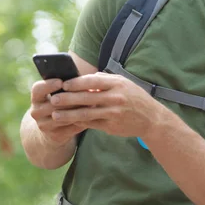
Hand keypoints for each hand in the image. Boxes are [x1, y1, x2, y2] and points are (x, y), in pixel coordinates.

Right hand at [29, 78, 86, 145]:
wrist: (52, 128)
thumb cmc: (60, 102)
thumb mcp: (57, 93)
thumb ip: (66, 87)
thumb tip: (82, 78)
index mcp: (36, 98)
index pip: (38, 89)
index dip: (48, 85)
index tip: (61, 82)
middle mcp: (36, 112)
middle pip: (53, 104)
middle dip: (70, 98)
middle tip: (86, 91)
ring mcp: (44, 125)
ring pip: (63, 116)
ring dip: (78, 110)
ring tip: (92, 103)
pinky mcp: (55, 135)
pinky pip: (70, 127)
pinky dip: (82, 121)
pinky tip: (92, 115)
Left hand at [49, 72, 165, 137]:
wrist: (151, 118)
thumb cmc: (135, 97)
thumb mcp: (124, 83)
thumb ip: (105, 80)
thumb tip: (84, 78)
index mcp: (117, 84)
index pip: (93, 81)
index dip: (76, 82)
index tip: (63, 84)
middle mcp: (115, 98)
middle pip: (86, 97)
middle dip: (68, 99)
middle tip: (53, 99)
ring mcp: (113, 113)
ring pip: (86, 113)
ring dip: (69, 115)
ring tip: (55, 115)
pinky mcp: (112, 126)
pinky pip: (92, 124)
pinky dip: (79, 123)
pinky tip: (68, 123)